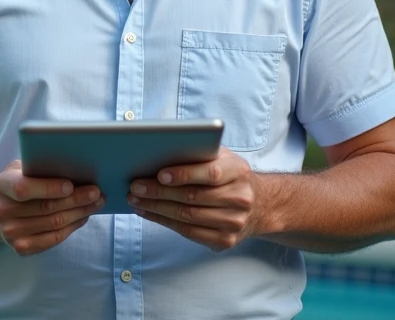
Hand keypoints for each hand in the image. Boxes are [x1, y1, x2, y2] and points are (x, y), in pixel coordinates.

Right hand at [0, 160, 104, 255]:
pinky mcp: (20, 247)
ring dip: (79, 213)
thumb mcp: (20, 169)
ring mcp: (10, 232)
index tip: (71, 185)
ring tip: (96, 203)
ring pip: (54, 224)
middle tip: (96, 193)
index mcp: (0, 185)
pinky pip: (53, 239)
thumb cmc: (16, 183)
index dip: (48, 188)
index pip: (24, 189)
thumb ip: (38, 168)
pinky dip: (72, 227)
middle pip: (46, 208)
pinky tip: (82, 217)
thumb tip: (73, 168)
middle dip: (75, 200)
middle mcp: (2, 211)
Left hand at [127, 147, 261, 251]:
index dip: (184, 174)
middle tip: (135, 187)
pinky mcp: (225, 240)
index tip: (159, 174)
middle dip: (159, 192)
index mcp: (239, 172)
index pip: (210, 173)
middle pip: (193, 197)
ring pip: (187, 217)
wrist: (259, 206)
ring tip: (136, 200)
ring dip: (156, 209)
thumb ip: (199, 154)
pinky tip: (149, 213)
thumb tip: (159, 153)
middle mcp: (240, 198)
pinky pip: (188, 233)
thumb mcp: (223, 158)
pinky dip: (164, 222)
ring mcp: (234, 223)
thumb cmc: (230, 176)